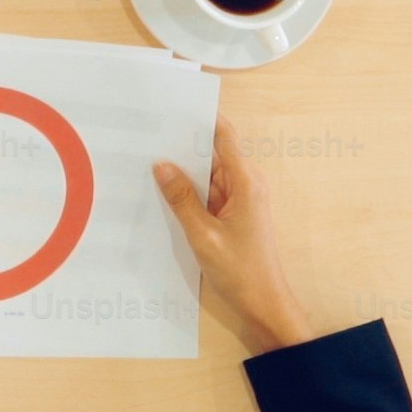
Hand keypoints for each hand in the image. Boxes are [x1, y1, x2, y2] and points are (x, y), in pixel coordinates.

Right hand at [151, 120, 312, 351]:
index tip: (175, 105)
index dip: (202, 118)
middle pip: (213, 153)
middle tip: (147, 134)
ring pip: (208, 175)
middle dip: (184, 145)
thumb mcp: (203, 234)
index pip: (224, 136)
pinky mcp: (233, 215)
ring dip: (184, 171)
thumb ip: (181, 199)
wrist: (264, 305)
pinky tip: (163, 191)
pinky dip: (190, 192)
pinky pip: (209, 194)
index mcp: (246, 182)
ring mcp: (240, 200)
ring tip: (147, 159)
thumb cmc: (240, 271)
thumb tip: (161, 165)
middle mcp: (246, 185)